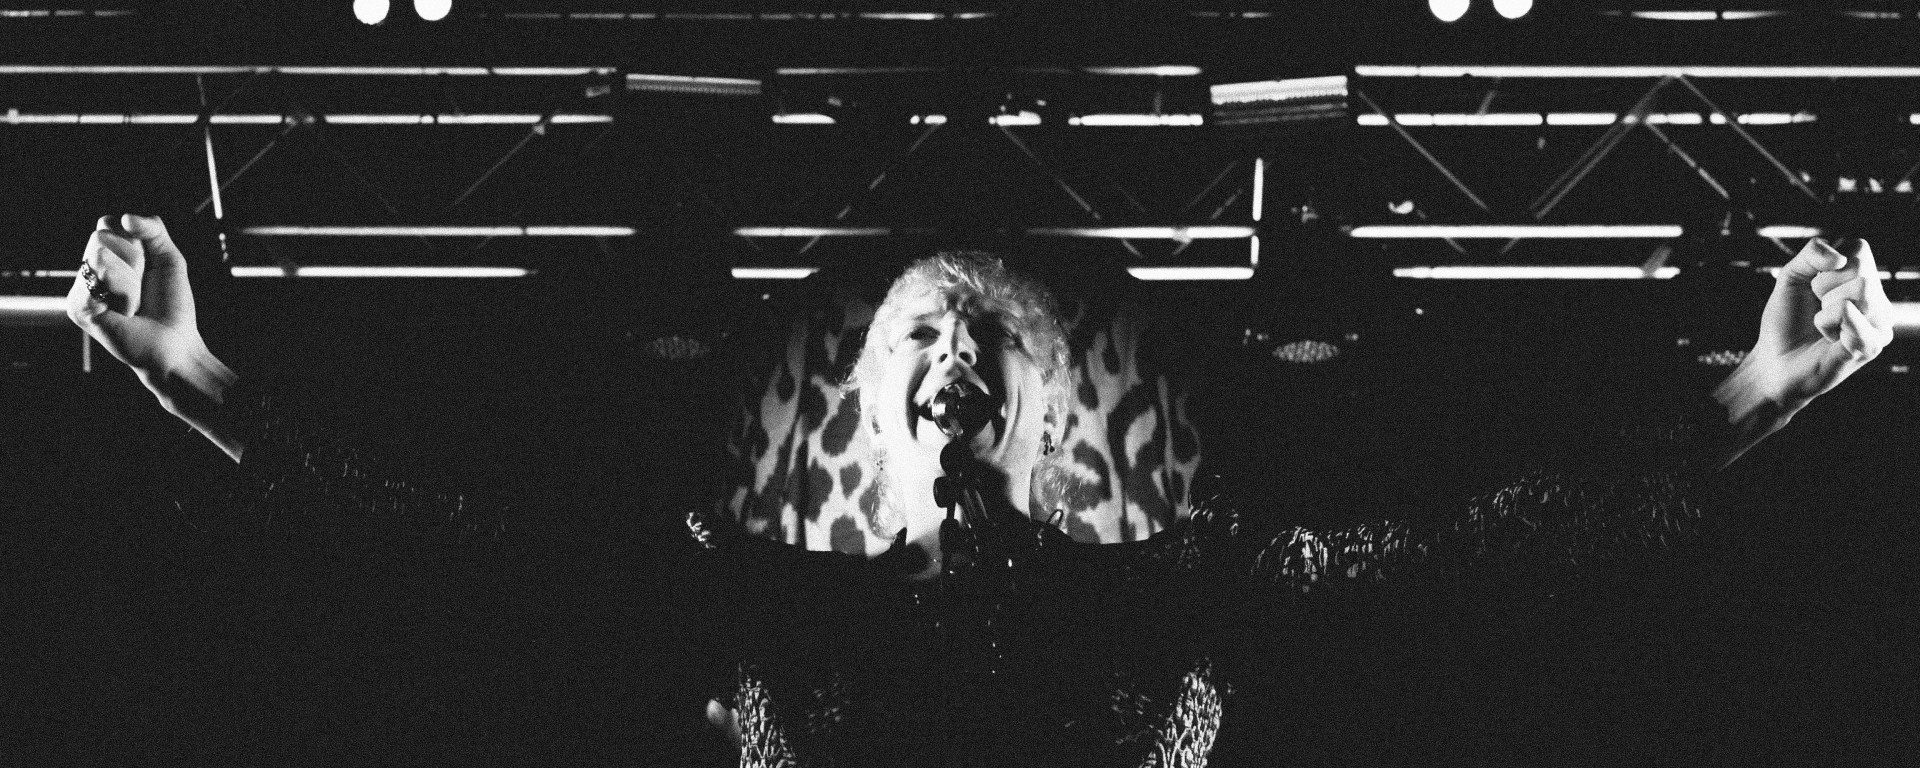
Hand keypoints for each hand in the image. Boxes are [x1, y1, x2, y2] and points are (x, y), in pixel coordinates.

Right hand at [68, 214, 234, 424]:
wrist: (174, 342)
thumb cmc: (172, 304)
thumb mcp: (169, 257)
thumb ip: (153, 229)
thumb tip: (125, 217)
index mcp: (108, 256)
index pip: (108, 223)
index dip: (134, 239)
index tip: (148, 263)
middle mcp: (90, 270)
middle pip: (102, 235)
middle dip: (134, 258)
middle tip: (142, 286)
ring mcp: (81, 288)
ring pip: (100, 254)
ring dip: (131, 278)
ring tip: (134, 301)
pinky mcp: (78, 306)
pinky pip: (99, 279)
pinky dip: (124, 293)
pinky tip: (125, 311)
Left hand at [1742, 238, 1894, 409]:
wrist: (1775, 361)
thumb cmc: (1786, 321)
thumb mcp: (1792, 278)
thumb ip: (1812, 254)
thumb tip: (1840, 257)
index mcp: (1863, 279)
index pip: (1859, 248)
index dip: (1826, 265)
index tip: (1814, 287)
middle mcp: (1878, 300)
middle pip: (1860, 269)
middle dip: (1824, 286)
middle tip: (1817, 309)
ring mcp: (1879, 323)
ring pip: (1861, 289)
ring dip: (1825, 307)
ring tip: (1823, 325)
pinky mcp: (1873, 345)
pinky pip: (1852, 315)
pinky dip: (1827, 323)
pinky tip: (1829, 339)